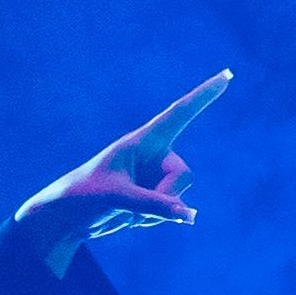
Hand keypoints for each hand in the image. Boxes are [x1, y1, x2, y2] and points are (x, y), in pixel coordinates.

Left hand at [16, 70, 232, 249]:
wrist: (68, 219)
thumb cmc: (85, 197)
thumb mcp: (117, 197)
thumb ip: (153, 204)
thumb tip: (189, 215)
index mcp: (141, 141)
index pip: (179, 114)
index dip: (204, 95)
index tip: (227, 74)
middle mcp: (154, 155)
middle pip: (183, 175)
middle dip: (165, 196)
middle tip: (134, 210)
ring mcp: (156, 177)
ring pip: (179, 196)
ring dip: (155, 212)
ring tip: (124, 212)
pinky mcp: (156, 197)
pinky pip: (173, 211)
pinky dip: (153, 220)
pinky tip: (128, 218)